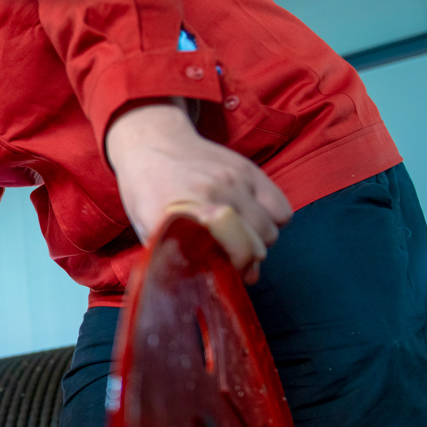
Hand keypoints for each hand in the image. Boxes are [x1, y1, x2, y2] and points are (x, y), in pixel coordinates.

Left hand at [106, 101, 292, 282]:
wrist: (152, 142)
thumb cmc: (146, 190)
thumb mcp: (145, 227)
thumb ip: (170, 256)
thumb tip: (206, 283)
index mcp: (177, 213)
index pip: (227, 253)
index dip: (232, 271)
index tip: (227, 276)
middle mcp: (209, 196)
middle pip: (253, 246)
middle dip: (247, 262)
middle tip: (234, 263)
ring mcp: (232, 181)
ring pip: (269, 230)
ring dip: (260, 243)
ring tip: (242, 242)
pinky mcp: (248, 170)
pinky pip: (281, 209)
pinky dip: (275, 222)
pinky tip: (254, 222)